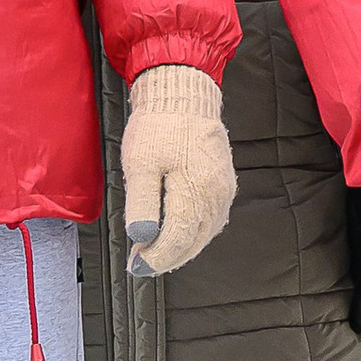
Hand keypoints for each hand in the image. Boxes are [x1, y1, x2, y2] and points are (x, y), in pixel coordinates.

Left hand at [119, 63, 234, 277]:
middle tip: (141, 266)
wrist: (184, 95)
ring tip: (156, 256)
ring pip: (204, 235)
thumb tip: (142, 238)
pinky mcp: (224, 186)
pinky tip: (178, 236)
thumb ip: (142, 202)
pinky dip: (193, 235)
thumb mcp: (141, 162)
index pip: (178, 238)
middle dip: (166, 258)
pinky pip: (211, 222)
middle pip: (193, 242)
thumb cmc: (160, 126)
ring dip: (181, 250)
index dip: (156, 258)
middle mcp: (216, 196)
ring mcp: (223, 192)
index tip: (136, 265)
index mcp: (196, 190)